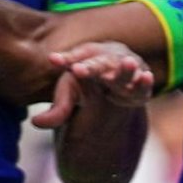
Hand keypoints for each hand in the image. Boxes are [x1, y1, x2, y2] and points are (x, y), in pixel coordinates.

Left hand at [34, 40, 153, 134]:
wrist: (115, 77)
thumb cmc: (86, 85)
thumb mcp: (70, 96)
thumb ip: (57, 110)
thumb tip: (36, 122)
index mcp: (88, 60)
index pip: (77, 60)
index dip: (69, 62)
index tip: (59, 63)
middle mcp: (107, 62)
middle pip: (100, 64)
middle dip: (92, 67)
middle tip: (80, 69)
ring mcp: (124, 73)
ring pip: (122, 71)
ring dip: (124, 69)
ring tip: (127, 63)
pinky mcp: (138, 89)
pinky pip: (141, 86)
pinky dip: (144, 82)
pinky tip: (146, 77)